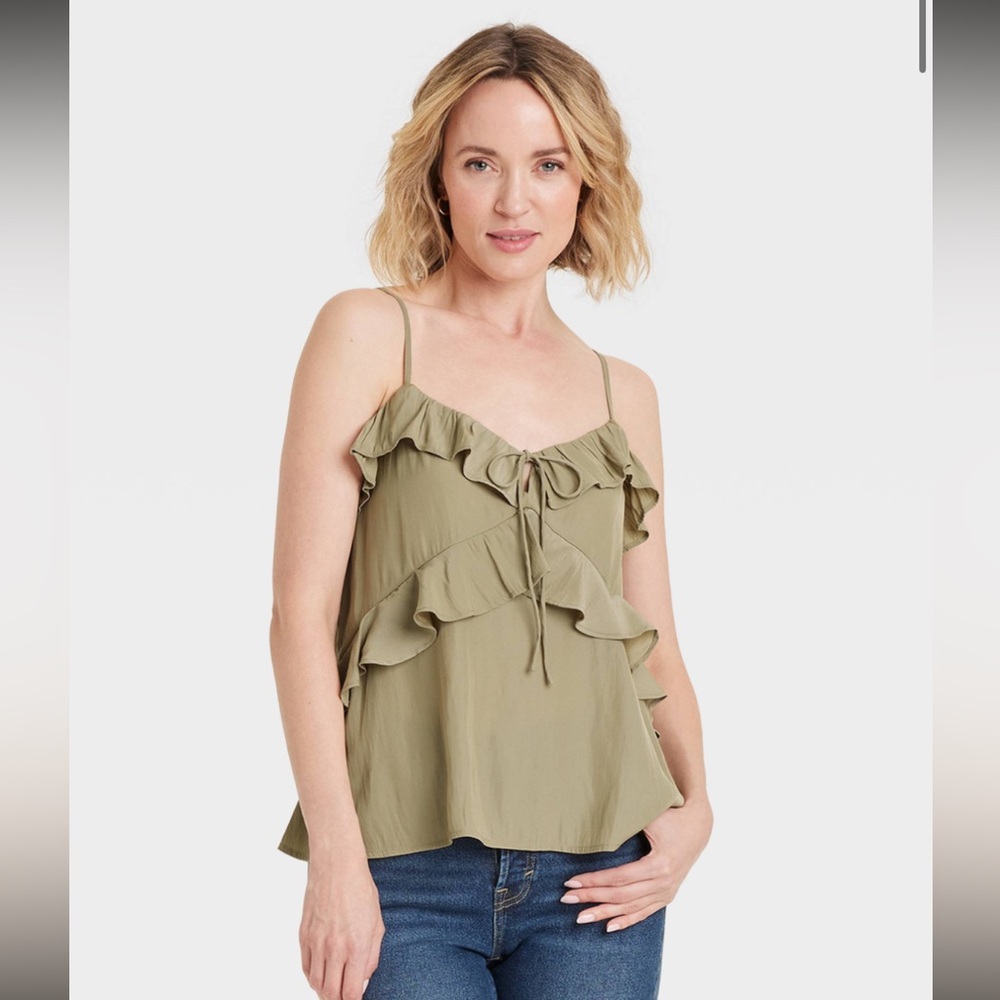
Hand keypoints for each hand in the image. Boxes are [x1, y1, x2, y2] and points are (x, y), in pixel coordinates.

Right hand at [300, 857, 383, 999]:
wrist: (336, 865)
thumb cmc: (360, 889)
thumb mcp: (377, 923)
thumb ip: (372, 956)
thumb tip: (363, 981)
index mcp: (356, 946)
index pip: (351, 993)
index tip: (356, 999)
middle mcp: (334, 949)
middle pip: (331, 994)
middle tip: (344, 996)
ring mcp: (316, 943)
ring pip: (316, 984)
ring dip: (324, 991)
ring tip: (333, 989)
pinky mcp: (303, 935)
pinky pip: (305, 967)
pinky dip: (312, 977)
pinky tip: (321, 975)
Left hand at [559, 800, 712, 931]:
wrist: (698, 826)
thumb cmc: (671, 816)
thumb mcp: (650, 816)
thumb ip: (626, 823)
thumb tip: (594, 827)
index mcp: (659, 864)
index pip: (619, 878)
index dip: (594, 880)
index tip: (571, 882)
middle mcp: (663, 882)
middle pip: (621, 896)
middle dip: (592, 897)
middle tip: (566, 899)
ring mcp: (666, 891)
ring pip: (630, 907)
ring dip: (604, 913)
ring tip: (580, 917)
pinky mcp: (667, 895)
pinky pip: (644, 912)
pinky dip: (626, 920)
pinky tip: (608, 927)